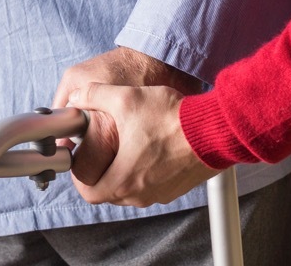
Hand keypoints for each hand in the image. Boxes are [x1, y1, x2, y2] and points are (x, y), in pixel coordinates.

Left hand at [52, 47, 199, 185]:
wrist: (213, 129)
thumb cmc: (170, 118)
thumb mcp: (125, 98)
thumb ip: (94, 96)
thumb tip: (77, 97)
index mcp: (123, 181)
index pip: (88, 193)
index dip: (80, 176)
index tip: (82, 159)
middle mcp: (141, 195)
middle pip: (110, 192)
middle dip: (103, 171)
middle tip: (102, 149)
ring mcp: (161, 194)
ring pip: (132, 190)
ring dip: (126, 172)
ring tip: (127, 144)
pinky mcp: (177, 188)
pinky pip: (153, 186)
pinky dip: (146, 172)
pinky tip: (151, 146)